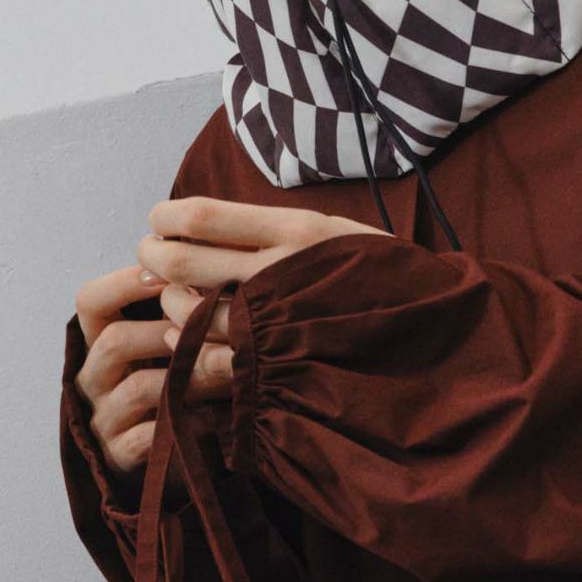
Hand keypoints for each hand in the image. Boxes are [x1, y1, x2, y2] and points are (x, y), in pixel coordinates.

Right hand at [73, 265, 228, 493]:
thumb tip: (218, 268)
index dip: (125, 282)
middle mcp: (94, 378)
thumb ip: (178, 307)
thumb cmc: (171, 379)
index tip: (166, 274)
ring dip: (190, 372)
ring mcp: (104, 419)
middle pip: (115, 341)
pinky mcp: (120, 456)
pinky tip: (218, 413)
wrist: (162, 451)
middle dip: (169, 329)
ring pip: (139, 387)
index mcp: (98, 341)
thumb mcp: (167, 339)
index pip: (91, 300)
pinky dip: (187, 420)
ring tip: (228, 365)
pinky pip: (151, 435)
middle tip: (213, 323)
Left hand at [138, 194, 389, 355]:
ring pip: (189, 311)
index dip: (167, 219)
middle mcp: (283, 273)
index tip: (160, 221)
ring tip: (173, 295)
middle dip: (152, 258)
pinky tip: (189, 333)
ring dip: (168, 304)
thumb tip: (200, 223)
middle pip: (182, 262)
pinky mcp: (277, 364)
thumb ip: (277, 229)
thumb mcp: (336, 233)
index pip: (203, 217)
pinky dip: (188, 343)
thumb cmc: (378, 277)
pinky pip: (210, 355)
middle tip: (149, 256)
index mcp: (299, 230)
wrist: (431, 333)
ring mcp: (278, 324)